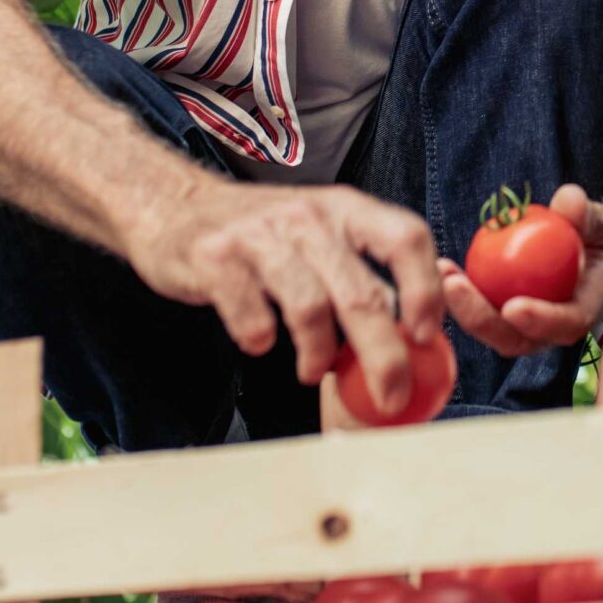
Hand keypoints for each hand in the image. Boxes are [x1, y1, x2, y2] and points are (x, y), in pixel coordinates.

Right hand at [135, 178, 443, 418]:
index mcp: (346, 209)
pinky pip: (251, 316)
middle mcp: (308, 216)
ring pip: (310, 307)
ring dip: (318, 354)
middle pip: (362, 293)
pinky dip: (260, 340)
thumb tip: (415, 335)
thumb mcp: (322, 238)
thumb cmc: (262, 234)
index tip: (427, 335)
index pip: (406, 238)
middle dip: (384, 355)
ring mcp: (260, 235)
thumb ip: (364, 278)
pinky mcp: (216, 258)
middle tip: (390, 395)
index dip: (424, 290)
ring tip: (312, 370)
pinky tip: (260, 342)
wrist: (175, 207)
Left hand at [439, 184, 602, 358]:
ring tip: (443, 274)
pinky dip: (463, 295)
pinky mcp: (510, 317)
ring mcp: (532, 327)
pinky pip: (486, 311)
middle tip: (454, 288)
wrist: (600, 257)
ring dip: (464, 308)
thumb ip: (586, 215)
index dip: (541, 320)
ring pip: (495, 331)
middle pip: (518, 339)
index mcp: (589, 307)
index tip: (513, 308)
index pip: (567, 323)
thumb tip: (567, 201)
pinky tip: (444, 269)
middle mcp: (556, 327)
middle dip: (483, 320)